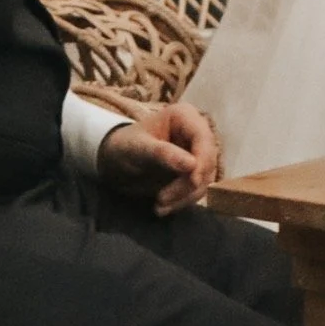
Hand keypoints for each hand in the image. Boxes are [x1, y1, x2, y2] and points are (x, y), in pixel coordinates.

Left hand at [96, 100, 221, 215]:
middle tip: (162, 199)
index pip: (204, 139)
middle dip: (188, 184)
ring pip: (204, 179)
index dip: (203, 161)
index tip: (193, 181)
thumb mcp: (138, 148)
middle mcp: (196, 133)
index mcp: (185, 117)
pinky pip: (197, 189)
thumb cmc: (125, 147)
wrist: (116, 162)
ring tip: (159, 206)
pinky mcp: (194, 172)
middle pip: (207, 161)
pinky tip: (163, 208)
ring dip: (184, 196)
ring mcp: (197, 153)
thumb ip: (163, 153)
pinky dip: (182, 201)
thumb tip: (193, 164)